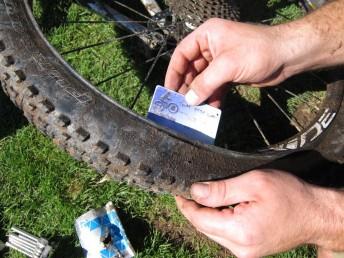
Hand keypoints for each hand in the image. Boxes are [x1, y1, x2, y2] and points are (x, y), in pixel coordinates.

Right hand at [165, 18, 287, 106]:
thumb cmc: (256, 52)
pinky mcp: (230, 73)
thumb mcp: (226, 66)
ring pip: (203, 79)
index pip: (182, 53)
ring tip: (193, 110)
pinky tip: (210, 108)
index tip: (168, 90)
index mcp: (206, 35)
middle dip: (187, 86)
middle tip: (180, 104)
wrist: (287, 56)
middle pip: (191, 68)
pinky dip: (212, 96)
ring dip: (199, 94)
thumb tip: (188, 101)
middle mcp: (211, 47)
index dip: (174, 72)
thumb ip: (205, 83)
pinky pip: (215, 85)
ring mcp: (221, 61)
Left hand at [176, 170, 343, 256]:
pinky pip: (225, 235)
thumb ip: (221, 190)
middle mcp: (240, 248)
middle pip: (204, 227)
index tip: (177, 191)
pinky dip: (218, 220)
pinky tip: (221, 207)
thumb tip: (195, 192)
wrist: (316, 215)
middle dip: (194, 209)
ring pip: (213, 231)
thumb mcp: (254, 183)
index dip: (185, 205)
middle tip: (189, 189)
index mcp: (239, 231)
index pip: (199, 219)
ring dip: (206, 214)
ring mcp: (245, 252)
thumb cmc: (289, 195)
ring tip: (206, 195)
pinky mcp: (250, 251)